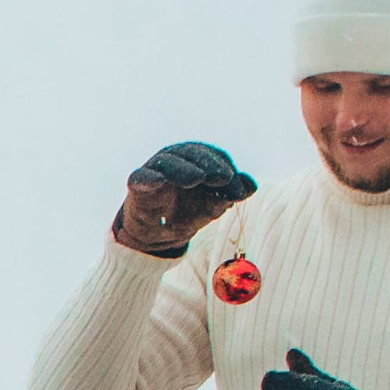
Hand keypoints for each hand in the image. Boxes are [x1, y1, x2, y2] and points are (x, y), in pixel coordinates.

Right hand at [112, 141, 256, 256]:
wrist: (157, 235)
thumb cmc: (186, 213)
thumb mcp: (212, 207)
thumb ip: (229, 196)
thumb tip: (251, 186)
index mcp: (195, 161)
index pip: (213, 158)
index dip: (227, 170)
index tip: (238, 190)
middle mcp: (175, 160)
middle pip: (192, 154)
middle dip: (209, 165)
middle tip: (223, 177)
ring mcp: (155, 170)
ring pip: (168, 162)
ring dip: (183, 169)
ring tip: (197, 178)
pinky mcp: (138, 184)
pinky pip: (142, 177)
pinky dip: (150, 177)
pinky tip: (159, 181)